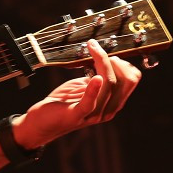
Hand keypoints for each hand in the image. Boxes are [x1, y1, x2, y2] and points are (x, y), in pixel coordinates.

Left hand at [12, 38, 141, 149]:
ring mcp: (94, 114)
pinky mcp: (77, 115)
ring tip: (92, 50)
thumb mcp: (83, 86)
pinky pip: (90, 102)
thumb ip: (97, 78)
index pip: (131, 80)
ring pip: (109, 84)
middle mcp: (107, 110)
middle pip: (124, 81)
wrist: (41, 122)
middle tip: (97, 51)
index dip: (124, 64)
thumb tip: (106, 60)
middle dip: (113, 61)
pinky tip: (95, 77)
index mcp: (112, 103)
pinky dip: (93, 88)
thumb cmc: (63, 102)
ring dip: (101, 62)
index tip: (109, 54)